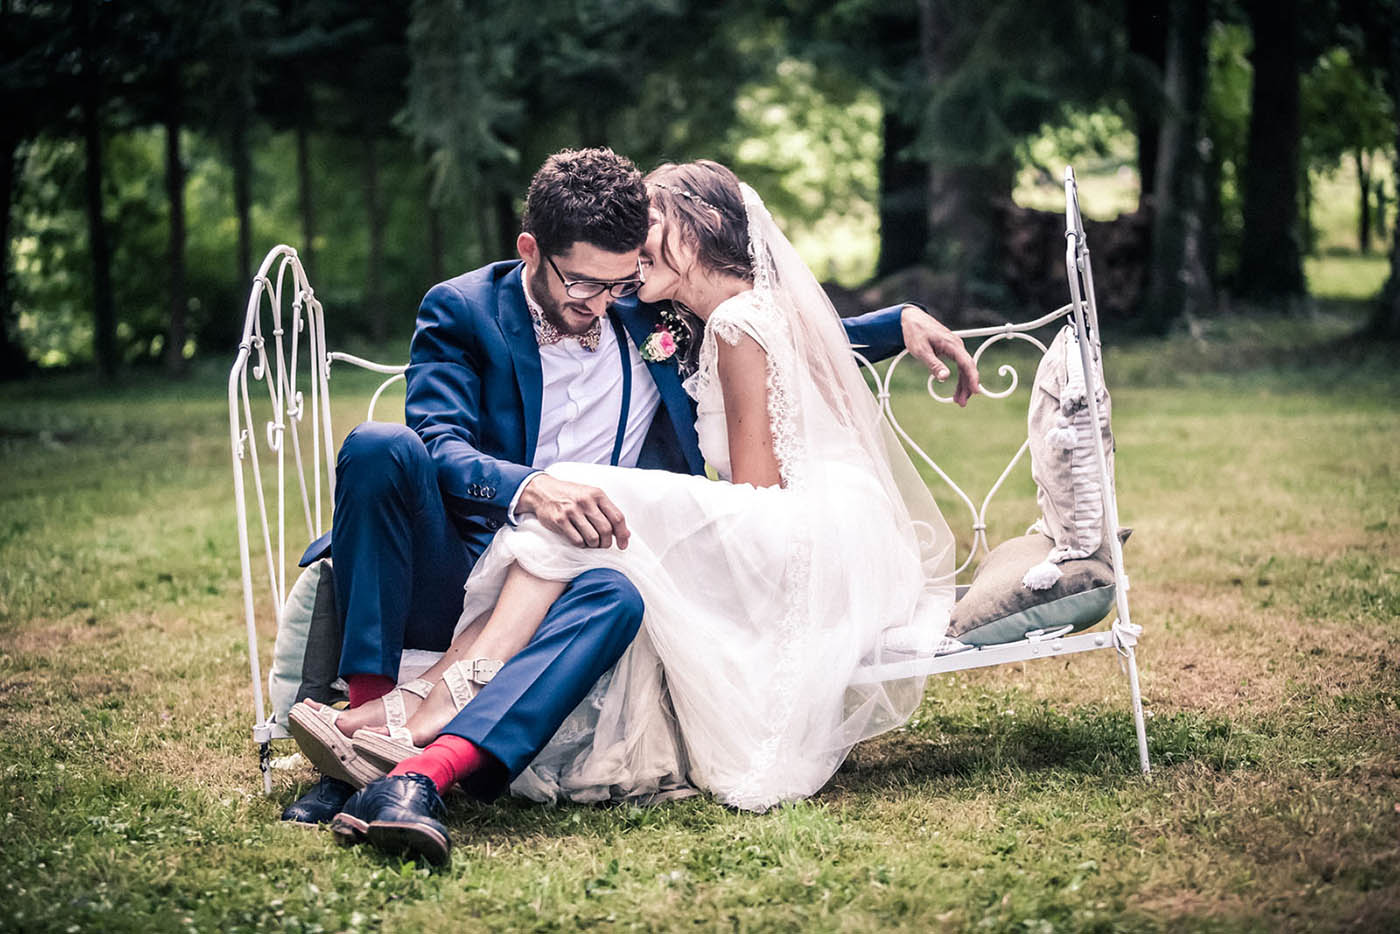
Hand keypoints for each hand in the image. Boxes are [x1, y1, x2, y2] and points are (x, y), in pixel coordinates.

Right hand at [515, 474, 629, 548]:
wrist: (543, 491)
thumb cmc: (570, 495)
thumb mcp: (591, 497)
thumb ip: (608, 512)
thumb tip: (626, 534)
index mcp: (597, 494)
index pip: (617, 517)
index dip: (622, 534)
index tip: (623, 545)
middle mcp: (586, 501)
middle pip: (606, 530)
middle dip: (607, 543)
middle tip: (603, 545)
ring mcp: (572, 511)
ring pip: (592, 538)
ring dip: (594, 546)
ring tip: (591, 543)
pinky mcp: (560, 521)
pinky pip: (577, 541)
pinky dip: (581, 545)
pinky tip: (580, 541)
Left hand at [900, 305, 979, 406]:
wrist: (911, 319)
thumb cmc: (915, 333)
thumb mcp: (921, 351)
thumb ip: (934, 364)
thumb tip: (945, 377)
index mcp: (952, 345)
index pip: (967, 363)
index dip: (972, 378)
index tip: (974, 391)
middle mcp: (957, 346)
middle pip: (967, 368)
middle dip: (967, 386)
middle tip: (961, 403)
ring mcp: (955, 347)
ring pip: (964, 368)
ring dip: (963, 384)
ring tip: (958, 400)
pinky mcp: (951, 350)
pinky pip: (959, 365)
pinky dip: (959, 377)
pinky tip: (956, 388)